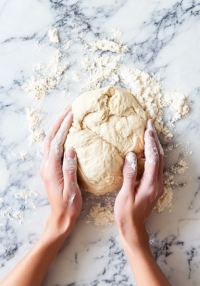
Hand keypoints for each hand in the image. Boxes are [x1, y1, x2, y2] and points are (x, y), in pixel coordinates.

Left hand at [40, 106, 81, 238]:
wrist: (60, 216)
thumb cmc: (69, 205)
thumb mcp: (71, 189)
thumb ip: (70, 169)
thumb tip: (71, 149)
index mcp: (51, 170)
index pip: (57, 144)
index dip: (64, 128)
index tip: (72, 115)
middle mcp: (46, 166)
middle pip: (50, 138)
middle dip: (58, 122)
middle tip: (68, 108)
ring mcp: (47, 166)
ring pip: (49, 141)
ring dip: (56, 126)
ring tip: (66, 114)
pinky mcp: (50, 168)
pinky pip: (52, 147)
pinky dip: (57, 135)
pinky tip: (64, 131)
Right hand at [114, 119, 163, 247]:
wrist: (133, 228)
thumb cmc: (126, 214)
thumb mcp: (125, 196)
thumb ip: (129, 175)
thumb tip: (130, 156)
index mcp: (150, 185)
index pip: (152, 159)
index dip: (150, 144)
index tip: (146, 130)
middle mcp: (157, 184)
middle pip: (159, 157)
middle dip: (155, 140)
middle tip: (150, 125)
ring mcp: (156, 185)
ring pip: (159, 161)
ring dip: (155, 146)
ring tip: (150, 132)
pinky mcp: (153, 186)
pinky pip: (155, 166)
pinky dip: (153, 154)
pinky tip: (147, 149)